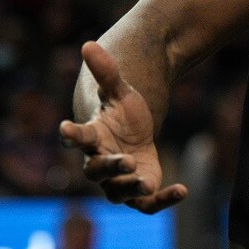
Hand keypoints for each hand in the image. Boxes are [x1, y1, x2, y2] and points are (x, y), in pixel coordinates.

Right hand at [58, 41, 186, 213]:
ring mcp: (117, 180)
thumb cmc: (122, 113)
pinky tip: (183, 190)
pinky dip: (163, 201)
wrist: (134, 134)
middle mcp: (99, 162)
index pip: (76, 137)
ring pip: (117, 192)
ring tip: (148, 182)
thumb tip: (88, 44)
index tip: (65, 128)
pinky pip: (146, 205)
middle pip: (97, 170)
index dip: (70, 134)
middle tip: (129, 160)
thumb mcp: (121, 90)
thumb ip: (107, 72)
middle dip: (111, 166)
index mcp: (92, 136)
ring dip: (131, 187)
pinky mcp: (138, 191)